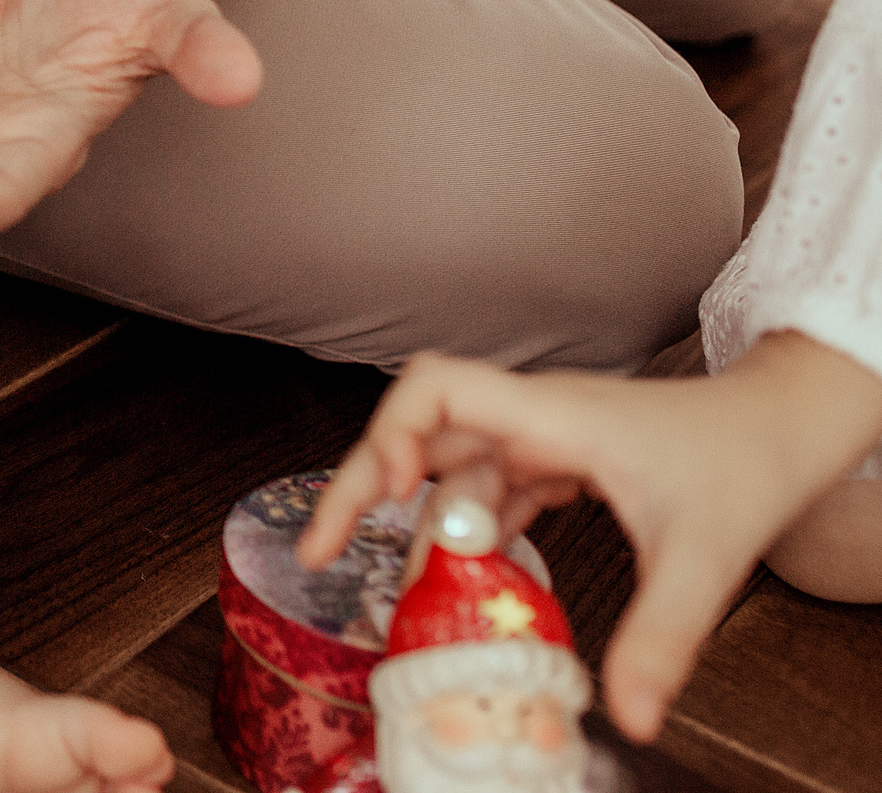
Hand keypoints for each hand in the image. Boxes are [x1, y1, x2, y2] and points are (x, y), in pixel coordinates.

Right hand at [295, 339, 881, 741]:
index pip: (436, 388)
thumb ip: (659, 637)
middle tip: (321, 551)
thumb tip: (627, 717)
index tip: (386, 493)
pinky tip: (463, 578)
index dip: (390, 431)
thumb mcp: (704, 557)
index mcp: (552, 414)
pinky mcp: (555, 460)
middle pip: (418, 435)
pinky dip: (467, 534)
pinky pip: (488, 491)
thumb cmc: (746, 460)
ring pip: (450, 472)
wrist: (784, 427)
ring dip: (421, 526)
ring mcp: (542, 437)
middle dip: (364, 489)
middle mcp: (533, 417)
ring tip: (403, 594)